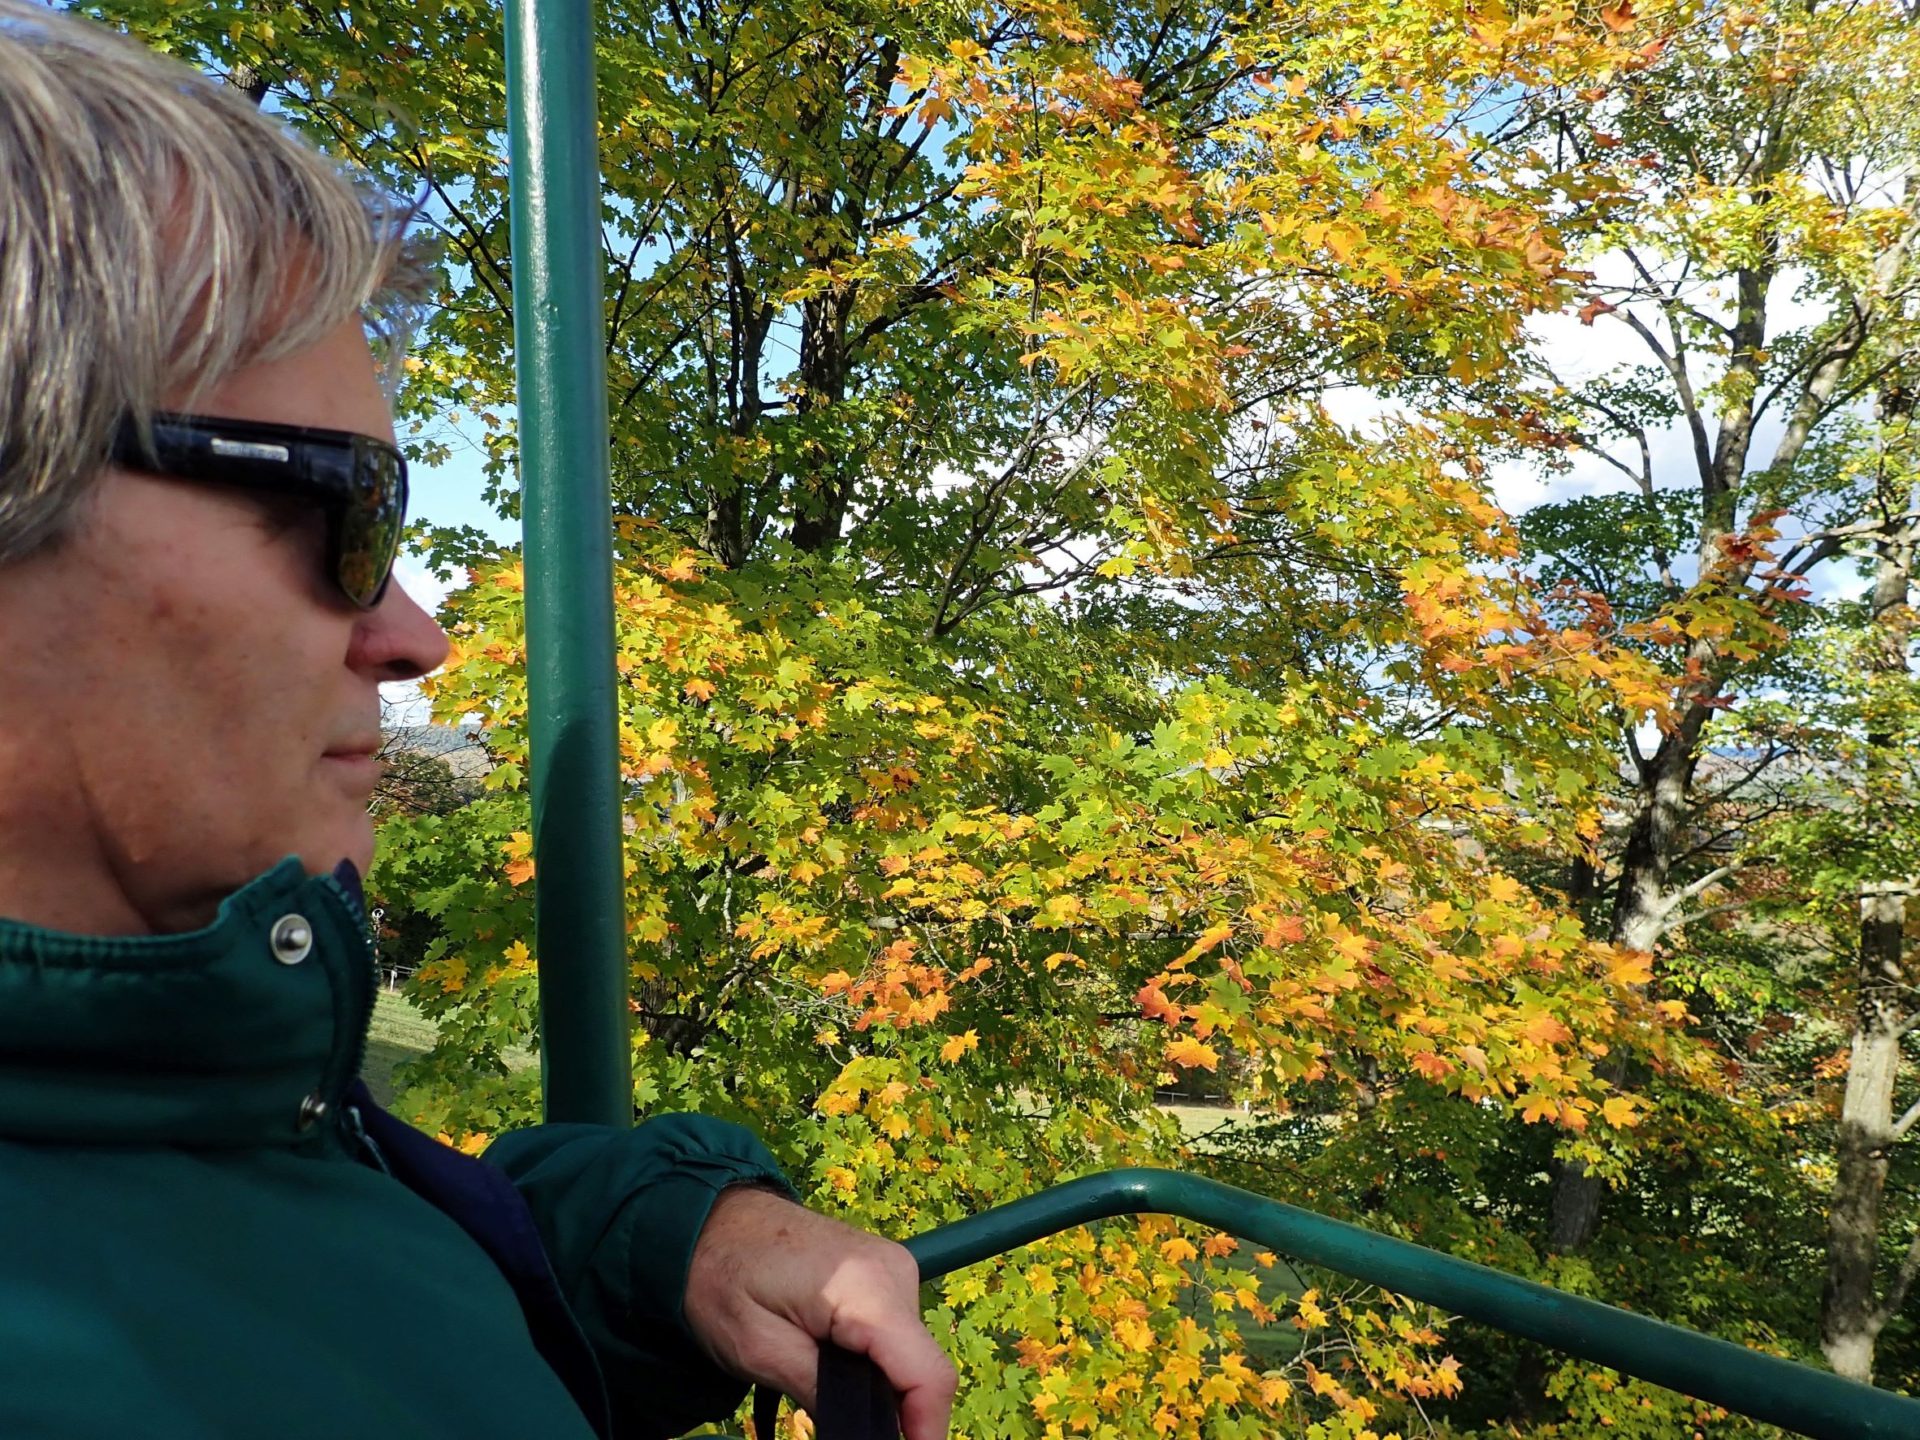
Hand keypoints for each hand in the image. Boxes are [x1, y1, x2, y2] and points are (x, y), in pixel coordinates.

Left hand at [685, 1186, 955, 1439]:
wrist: (707, 1217)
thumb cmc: (721, 1277)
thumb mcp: (759, 1349)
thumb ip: (821, 1395)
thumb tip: (870, 1434)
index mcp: (869, 1290)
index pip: (929, 1376)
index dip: (926, 1432)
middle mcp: (895, 1272)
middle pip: (920, 1369)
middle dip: (890, 1411)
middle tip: (833, 1425)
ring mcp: (893, 1268)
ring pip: (909, 1355)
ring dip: (877, 1385)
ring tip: (819, 1386)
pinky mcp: (883, 1272)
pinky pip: (895, 1334)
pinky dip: (871, 1361)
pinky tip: (828, 1362)